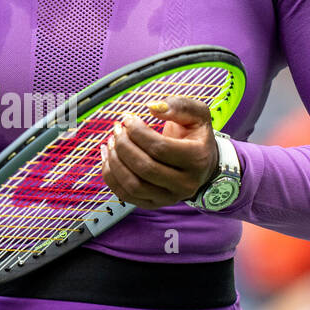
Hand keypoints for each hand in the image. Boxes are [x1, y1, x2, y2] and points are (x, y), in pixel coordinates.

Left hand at [99, 95, 218, 208]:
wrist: (201, 164)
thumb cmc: (195, 136)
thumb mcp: (197, 114)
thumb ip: (179, 105)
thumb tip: (152, 107)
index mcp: (198, 159)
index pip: (160, 148)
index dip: (138, 132)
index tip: (127, 118)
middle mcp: (186, 184)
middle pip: (145, 168)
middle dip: (124, 146)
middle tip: (117, 129)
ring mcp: (169, 198)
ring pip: (133, 185)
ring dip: (115, 161)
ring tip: (111, 142)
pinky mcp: (154, 204)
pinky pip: (125, 195)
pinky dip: (110, 175)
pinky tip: (107, 156)